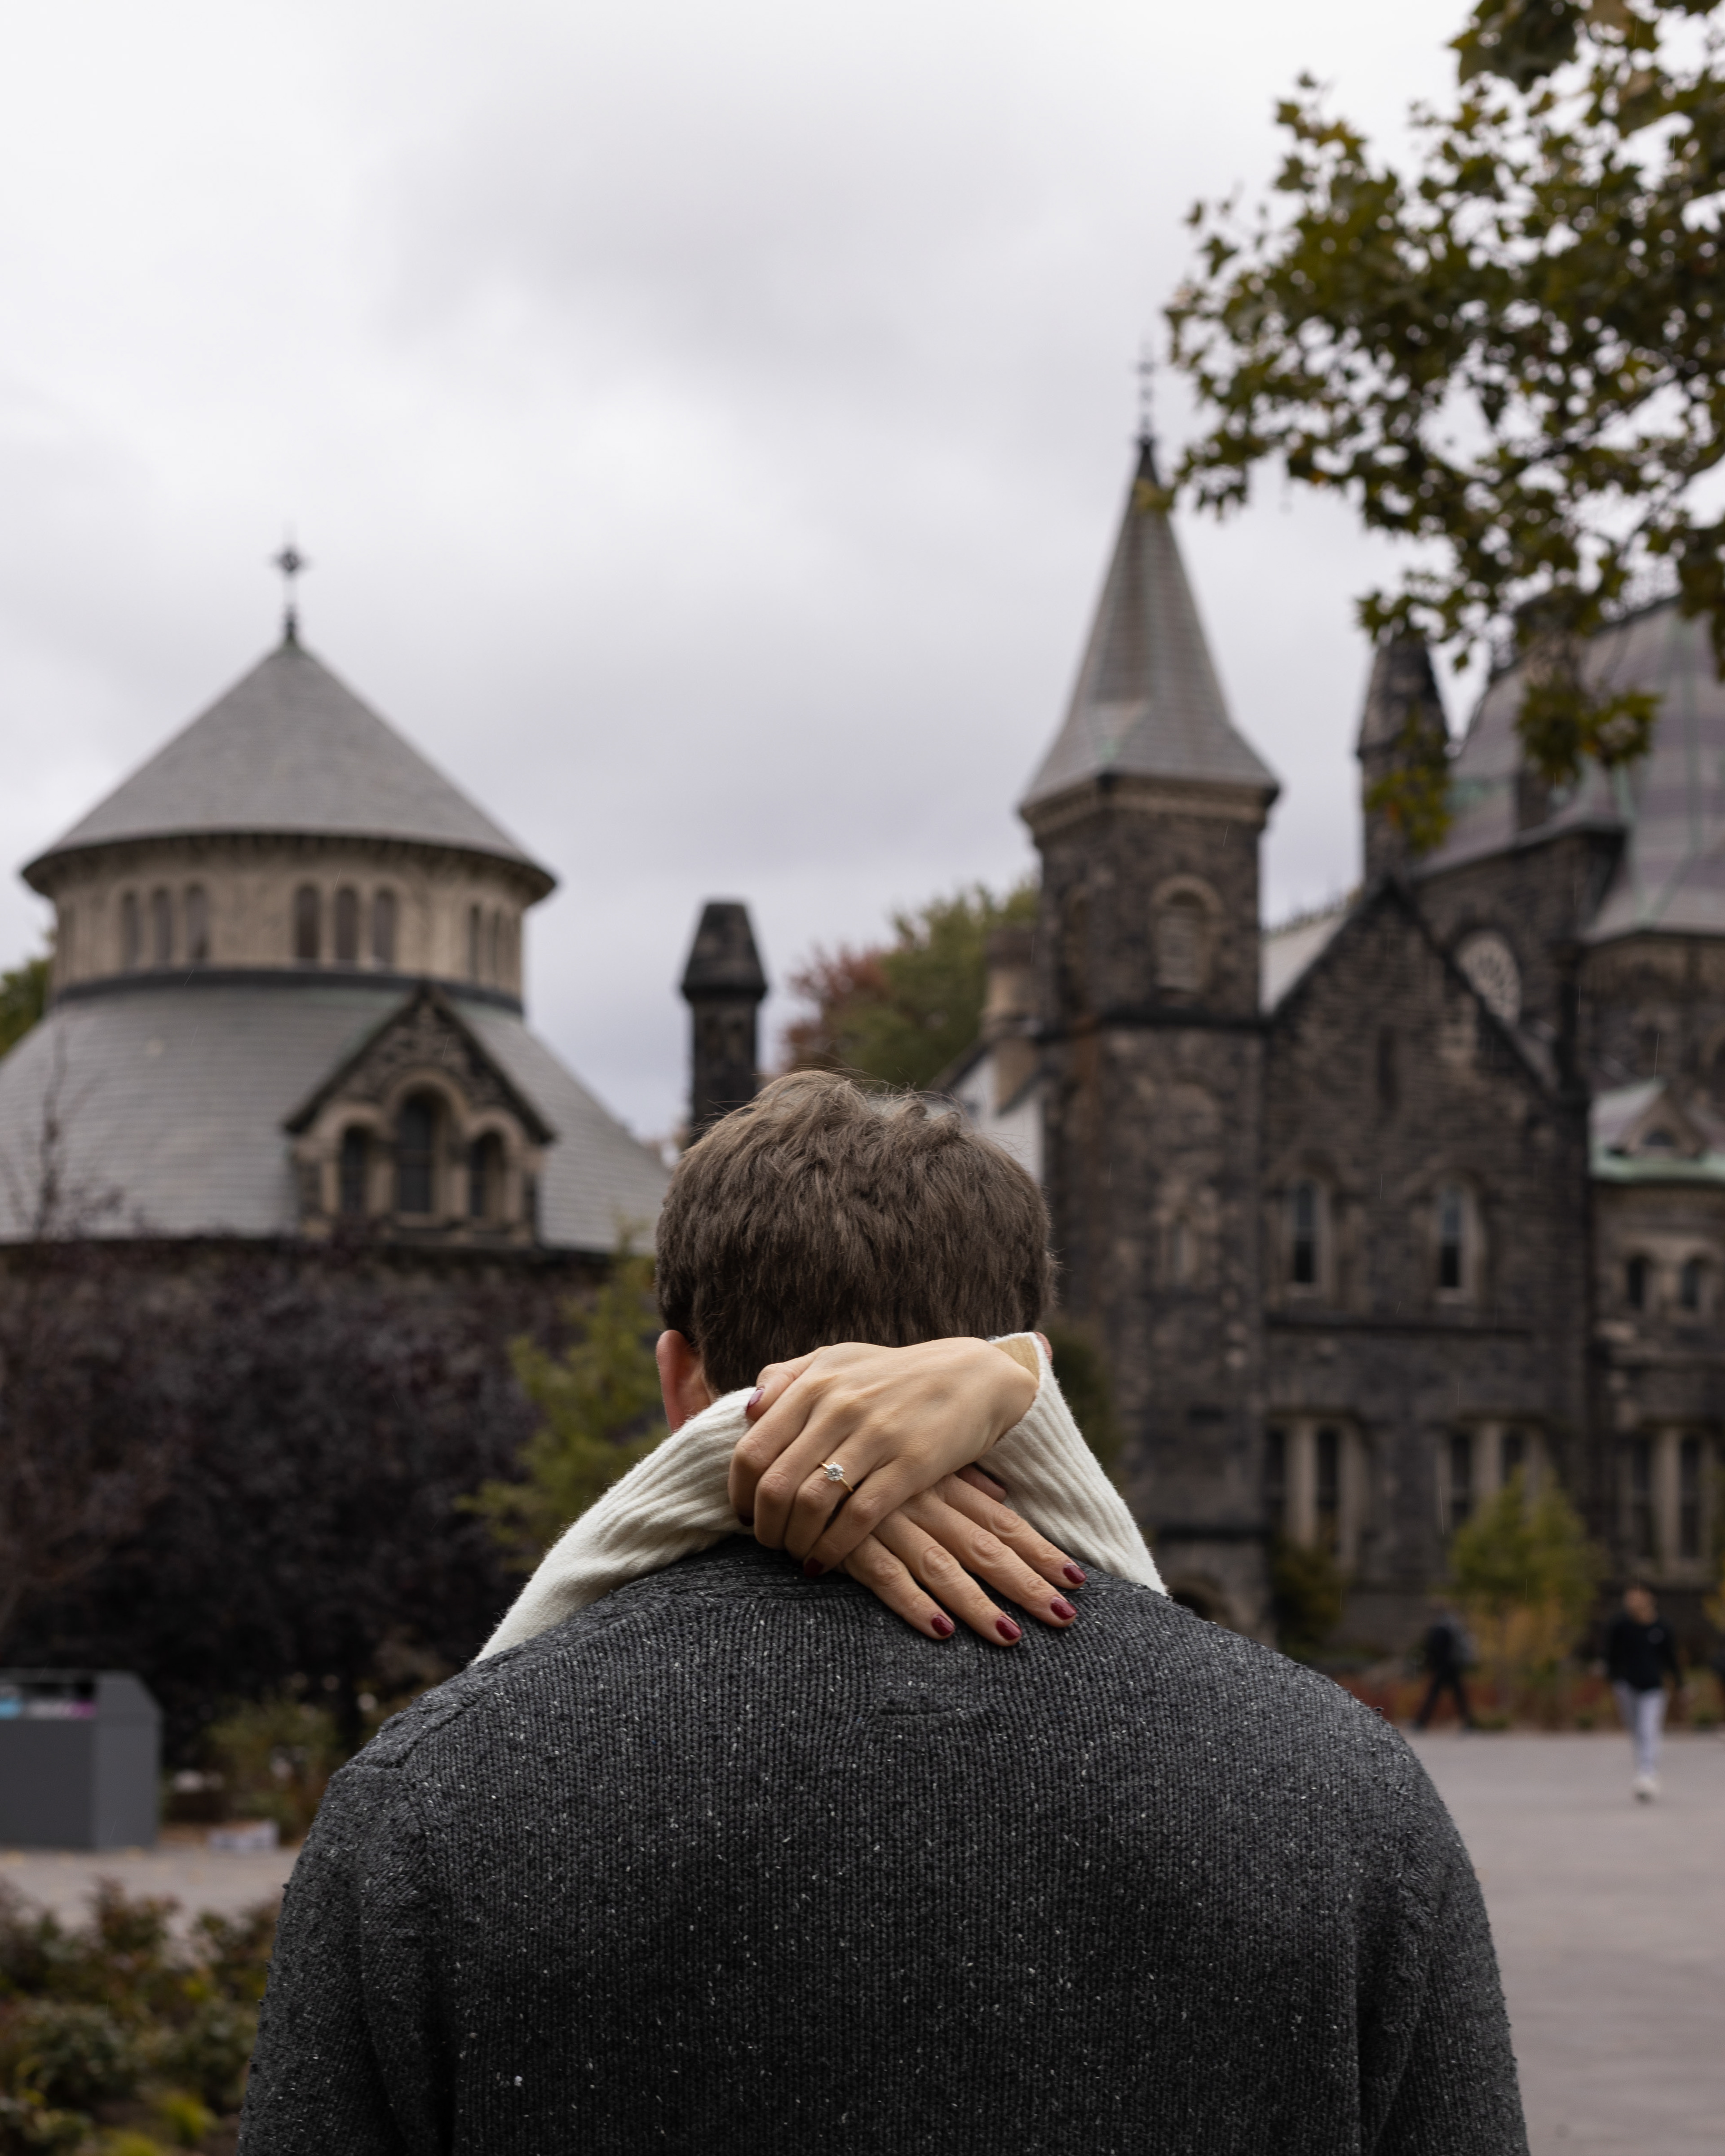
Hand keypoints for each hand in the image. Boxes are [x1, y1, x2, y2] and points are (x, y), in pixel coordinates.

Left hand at [729, 1338, 1037, 1567]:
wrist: (973, 1376)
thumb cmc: (895, 1373)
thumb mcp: (838, 1360)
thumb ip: (787, 1377)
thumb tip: (747, 1412)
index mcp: (815, 1383)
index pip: (752, 1450)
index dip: (738, 1492)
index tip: (744, 1514)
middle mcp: (839, 1407)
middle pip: (775, 1485)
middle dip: (764, 1526)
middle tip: (769, 1542)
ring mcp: (876, 1436)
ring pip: (811, 1505)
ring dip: (795, 1541)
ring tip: (797, 1552)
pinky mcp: (910, 1465)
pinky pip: (857, 1518)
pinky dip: (833, 1548)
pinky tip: (825, 1561)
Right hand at [838, 1472, 1087, 1647]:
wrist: (792, 1440)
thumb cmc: (858, 1451)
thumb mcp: (912, 1453)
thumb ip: (958, 1475)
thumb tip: (1001, 1491)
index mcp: (943, 1482)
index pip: (1003, 1522)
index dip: (1040, 1552)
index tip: (1077, 1579)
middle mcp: (924, 1502)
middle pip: (985, 1548)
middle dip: (1026, 1584)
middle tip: (1063, 1618)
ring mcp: (888, 1523)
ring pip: (942, 1567)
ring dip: (977, 1604)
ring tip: (1011, 1637)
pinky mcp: (848, 1542)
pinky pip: (883, 1576)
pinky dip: (911, 1603)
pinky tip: (939, 1631)